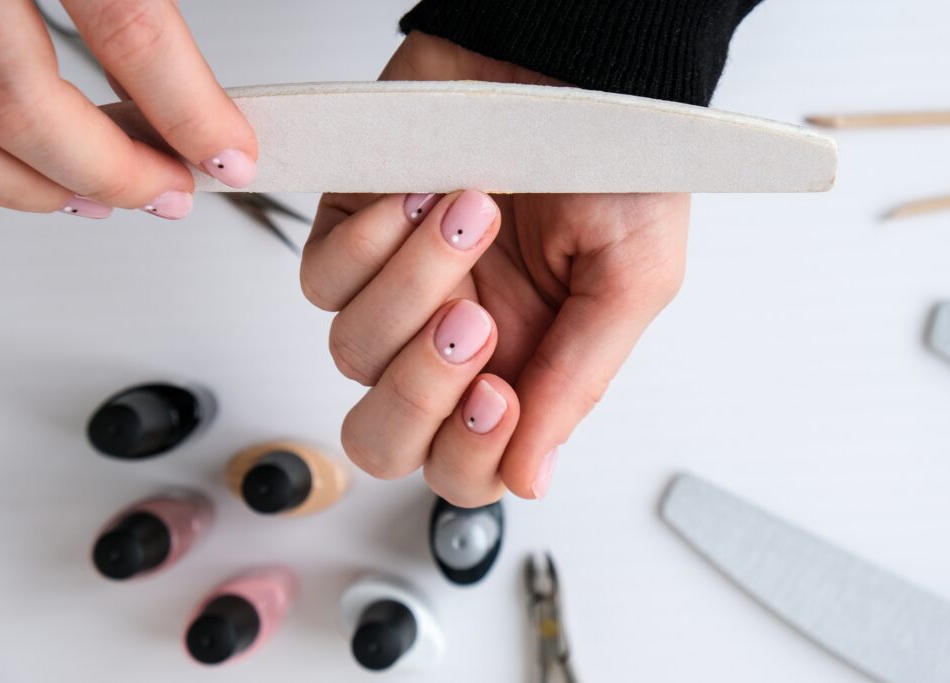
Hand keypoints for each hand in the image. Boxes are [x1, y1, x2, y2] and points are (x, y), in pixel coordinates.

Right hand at [0, 0, 255, 218]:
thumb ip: (136, 9)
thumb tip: (188, 91)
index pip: (131, 31)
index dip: (191, 110)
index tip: (232, 156)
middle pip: (29, 104)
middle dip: (115, 172)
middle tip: (174, 194)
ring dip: (46, 186)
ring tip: (109, 201)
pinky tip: (37, 174)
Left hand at [300, 33, 688, 505]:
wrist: (567, 59)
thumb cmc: (611, 161)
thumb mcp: (629, 277)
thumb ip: (577, 381)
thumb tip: (530, 478)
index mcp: (521, 368)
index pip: (467, 467)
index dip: (470, 453)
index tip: (500, 393)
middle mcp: (452, 342)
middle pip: (384, 438)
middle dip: (418, 394)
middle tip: (472, 321)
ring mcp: (397, 292)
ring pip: (351, 353)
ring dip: (412, 288)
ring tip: (474, 214)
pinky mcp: (353, 235)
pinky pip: (320, 282)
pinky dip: (368, 245)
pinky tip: (421, 198)